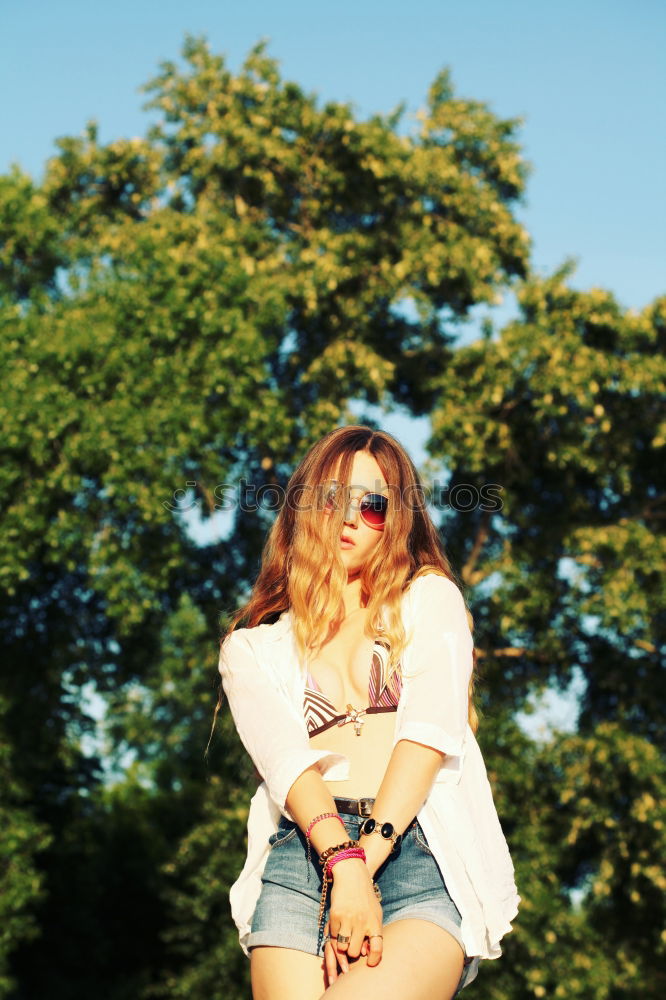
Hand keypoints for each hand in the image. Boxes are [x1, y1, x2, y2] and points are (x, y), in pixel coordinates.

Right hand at [323, 859, 382, 984]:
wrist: (352, 875)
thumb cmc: (365, 897)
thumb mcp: (375, 913)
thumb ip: (373, 933)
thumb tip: (365, 953)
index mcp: (375, 922)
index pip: (377, 949)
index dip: (373, 959)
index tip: (370, 963)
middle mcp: (362, 921)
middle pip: (354, 952)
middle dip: (352, 951)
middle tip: (352, 943)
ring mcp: (348, 918)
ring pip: (342, 947)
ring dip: (342, 945)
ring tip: (345, 935)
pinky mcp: (335, 915)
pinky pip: (333, 936)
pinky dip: (335, 934)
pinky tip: (339, 924)